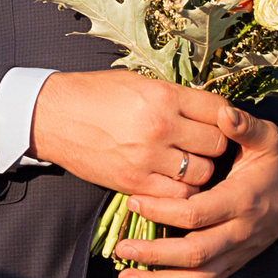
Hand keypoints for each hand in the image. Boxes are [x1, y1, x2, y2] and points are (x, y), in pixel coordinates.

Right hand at [28, 69, 236, 202]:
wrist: (52, 116)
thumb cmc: (94, 94)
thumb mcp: (137, 82)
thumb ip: (173, 96)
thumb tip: (205, 109)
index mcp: (163, 95)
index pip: (218, 110)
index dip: (225, 118)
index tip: (221, 123)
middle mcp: (160, 126)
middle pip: (216, 144)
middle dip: (214, 146)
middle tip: (204, 145)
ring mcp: (148, 157)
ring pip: (202, 173)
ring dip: (200, 171)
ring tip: (189, 164)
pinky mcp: (134, 182)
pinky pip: (178, 195)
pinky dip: (181, 191)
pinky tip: (173, 181)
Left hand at [109, 105, 277, 277]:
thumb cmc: (276, 163)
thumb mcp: (266, 138)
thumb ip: (243, 125)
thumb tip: (223, 112)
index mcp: (242, 201)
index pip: (196, 214)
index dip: (162, 211)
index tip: (133, 201)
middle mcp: (240, 233)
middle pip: (195, 254)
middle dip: (155, 254)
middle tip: (121, 246)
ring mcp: (237, 253)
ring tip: (125, 276)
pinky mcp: (234, 264)